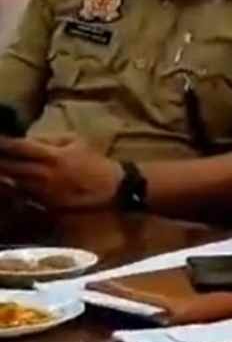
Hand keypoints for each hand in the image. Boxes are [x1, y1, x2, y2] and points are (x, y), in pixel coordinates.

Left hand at [0, 135, 122, 209]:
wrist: (110, 188)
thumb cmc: (94, 162)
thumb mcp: (76, 142)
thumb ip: (50, 139)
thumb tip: (27, 139)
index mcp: (53, 157)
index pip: (20, 147)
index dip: (5, 143)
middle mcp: (44, 175)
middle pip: (10, 167)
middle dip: (0, 161)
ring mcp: (42, 191)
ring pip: (13, 182)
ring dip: (4, 174)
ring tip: (1, 166)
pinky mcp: (44, 203)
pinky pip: (22, 193)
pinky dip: (14, 186)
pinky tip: (11, 181)